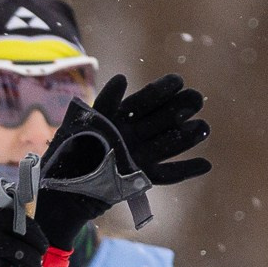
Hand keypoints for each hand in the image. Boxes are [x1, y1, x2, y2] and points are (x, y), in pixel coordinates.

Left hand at [33, 74, 207, 243]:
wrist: (62, 188)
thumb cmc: (70, 152)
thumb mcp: (83, 122)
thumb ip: (104, 102)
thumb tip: (122, 78)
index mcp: (122, 117)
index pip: (146, 100)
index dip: (161, 90)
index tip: (178, 82)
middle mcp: (134, 134)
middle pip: (163, 118)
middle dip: (181, 108)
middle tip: (196, 99)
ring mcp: (139, 155)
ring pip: (168, 143)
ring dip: (187, 136)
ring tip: (203, 128)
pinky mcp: (141, 177)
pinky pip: (166, 174)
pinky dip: (185, 170)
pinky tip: (205, 165)